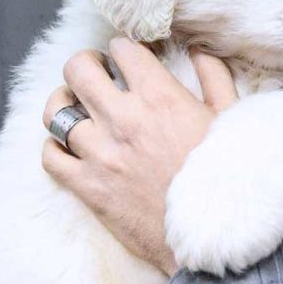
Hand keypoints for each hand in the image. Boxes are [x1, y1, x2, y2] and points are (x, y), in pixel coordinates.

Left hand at [42, 38, 238, 275]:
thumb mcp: (232, 118)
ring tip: (76, 104)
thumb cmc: (228, 176)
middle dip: (87, 63)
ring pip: (56, 111)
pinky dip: (55, 147)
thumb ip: (214, 77)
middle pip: (78, 69)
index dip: (126, 47)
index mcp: (161, 97)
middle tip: (98, 71)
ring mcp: (100, 154)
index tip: (131, 57)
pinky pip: (50, 157)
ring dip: (64, 102)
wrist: (214, 236)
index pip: (123, 49)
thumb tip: (200, 50)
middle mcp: (123, 119)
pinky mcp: (88, 188)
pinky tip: (70, 147)